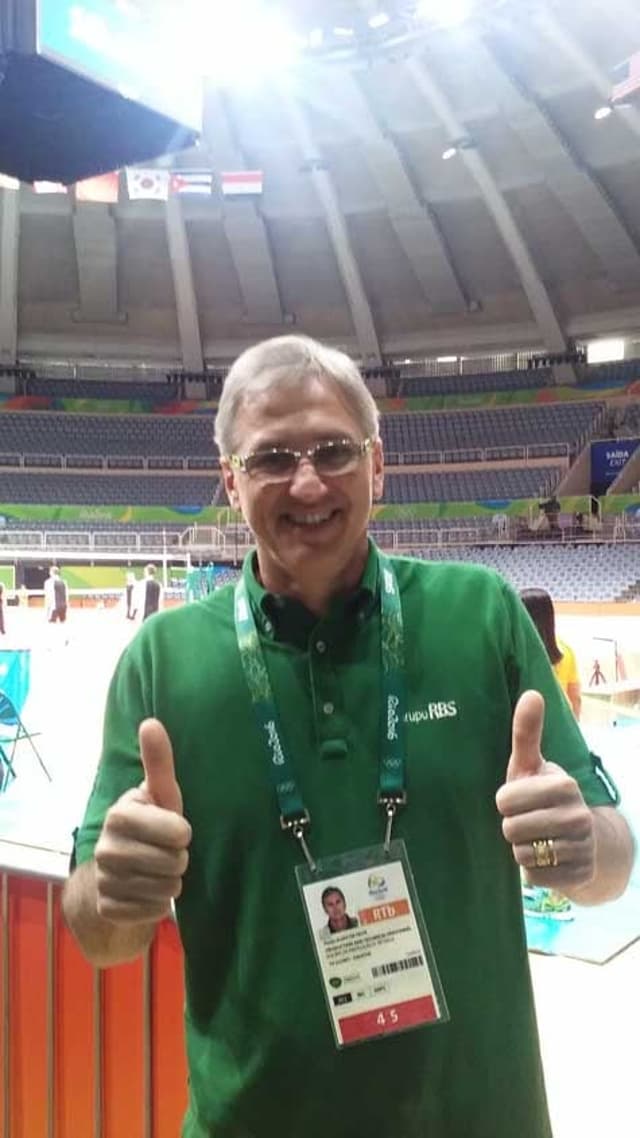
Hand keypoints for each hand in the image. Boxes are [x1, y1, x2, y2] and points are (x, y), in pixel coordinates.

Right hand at [94, 719, 191, 923]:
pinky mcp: (107, 909)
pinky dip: (156, 906)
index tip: (174, 829)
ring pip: (166, 889)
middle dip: (178, 860)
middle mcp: (106, 847)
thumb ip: (158, 762)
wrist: (118, 873)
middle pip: (175, 863)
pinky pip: (153, 912)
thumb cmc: (150, 825)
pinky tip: (146, 893)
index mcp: (119, 814)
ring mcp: (103, 880)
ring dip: (170, 883)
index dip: (183, 833)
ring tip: (158, 872)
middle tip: (166, 853)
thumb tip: (150, 722)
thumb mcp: (160, 795)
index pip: (179, 832)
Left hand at [495, 690, 594, 889]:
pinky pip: (534, 876)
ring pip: (521, 854)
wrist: (584, 839)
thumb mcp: (532, 766)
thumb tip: (531, 693)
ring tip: (538, 838)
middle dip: (513, 827)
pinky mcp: (579, 874)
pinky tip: (547, 859)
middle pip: (510, 829)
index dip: (506, 802)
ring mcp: (581, 847)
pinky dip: (534, 870)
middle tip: (529, 821)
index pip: (504, 800)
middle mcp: (577, 815)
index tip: (520, 799)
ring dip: (522, 849)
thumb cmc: (544, 797)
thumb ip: (526, 733)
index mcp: (564, 784)